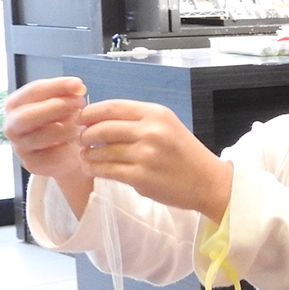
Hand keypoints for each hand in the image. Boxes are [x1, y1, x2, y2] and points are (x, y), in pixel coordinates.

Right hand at [4, 77, 94, 212]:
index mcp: (15, 105)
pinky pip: (51, 156)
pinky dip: (68, 148)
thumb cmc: (63, 122)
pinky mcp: (32, 164)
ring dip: (66, 129)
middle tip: (80, 103)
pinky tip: (77, 144)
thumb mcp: (64, 104)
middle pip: (28, 116)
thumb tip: (78, 87)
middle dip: (56, 107)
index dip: (56, 86)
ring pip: (41, 137)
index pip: (32, 91)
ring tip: (81, 125)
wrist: (68, 154)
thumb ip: (67, 94)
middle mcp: (12, 126)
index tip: (79, 84)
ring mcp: (20, 147)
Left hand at [77, 100, 232, 220]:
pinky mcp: (141, 177)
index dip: (90, 112)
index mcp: (156, 114)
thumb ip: (137, 121)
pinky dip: (95, 169)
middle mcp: (151, 131)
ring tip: (86, 157)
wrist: (208, 182)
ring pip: (102, 151)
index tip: (80, 119)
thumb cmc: (184, 154)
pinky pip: (107, 170)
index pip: (113, 107)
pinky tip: (93, 169)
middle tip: (81, 140)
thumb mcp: (167, 126)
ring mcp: (145, 155)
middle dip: (85, 134)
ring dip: (88, 154)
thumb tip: (98, 120)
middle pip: (102, 128)